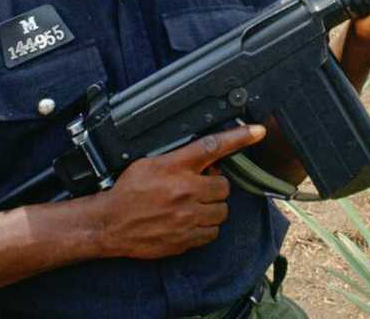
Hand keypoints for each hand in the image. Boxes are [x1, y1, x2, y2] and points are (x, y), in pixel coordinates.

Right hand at [96, 124, 265, 258]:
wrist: (110, 224)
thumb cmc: (128, 191)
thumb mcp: (150, 163)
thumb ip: (180, 160)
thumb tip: (206, 161)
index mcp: (176, 167)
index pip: (213, 146)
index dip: (239, 137)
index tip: (258, 131)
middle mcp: (185, 190)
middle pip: (224, 186)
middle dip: (215, 187)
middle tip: (200, 188)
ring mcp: (187, 217)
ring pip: (221, 211)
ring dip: (212, 208)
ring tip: (194, 207)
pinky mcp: (186, 238)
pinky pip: (212, 233)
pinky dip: (206, 228)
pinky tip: (190, 222)